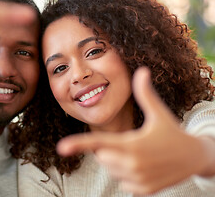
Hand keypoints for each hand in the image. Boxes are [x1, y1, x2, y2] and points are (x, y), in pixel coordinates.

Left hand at [57, 67, 209, 194]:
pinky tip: (144, 166)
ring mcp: (138, 180)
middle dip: (110, 149)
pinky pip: (122, 182)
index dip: (79, 144)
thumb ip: (145, 93)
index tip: (61, 148)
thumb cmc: (173, 132)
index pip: (99, 143)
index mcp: (132, 144)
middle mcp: (133, 164)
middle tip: (132, 142)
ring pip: (111, 169)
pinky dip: (128, 174)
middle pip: (103, 157)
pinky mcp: (143, 191)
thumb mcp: (159, 113)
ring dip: (118, 162)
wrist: (194, 158)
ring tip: (140, 154)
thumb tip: (141, 70)